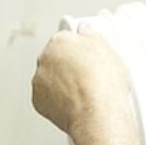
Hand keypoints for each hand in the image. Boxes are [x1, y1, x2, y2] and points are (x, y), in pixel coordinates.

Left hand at [31, 28, 133, 144]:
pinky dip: (57, 101)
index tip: (86, 59)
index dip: (78, 51)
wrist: (97, 114)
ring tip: (82, 93)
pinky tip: (74, 104)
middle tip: (86, 77)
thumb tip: (84, 30)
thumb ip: (90, 34)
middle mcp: (44, 58)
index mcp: (59, 41)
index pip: (66, 40)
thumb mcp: (107, 48)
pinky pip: (47, 98)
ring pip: (49, 78)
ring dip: (61, 84)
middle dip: (67, 66)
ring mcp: (39, 81)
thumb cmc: (104, 84)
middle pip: (55, 59)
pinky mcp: (38, 101)